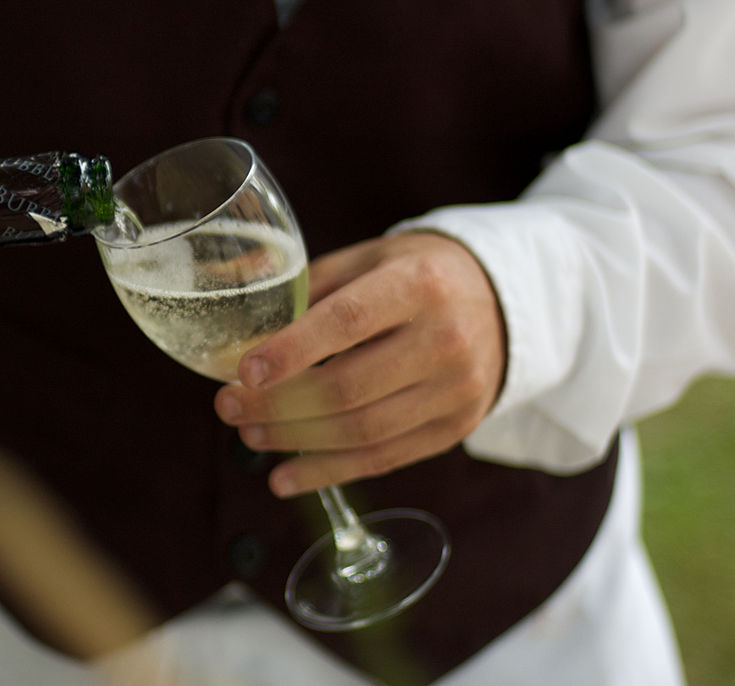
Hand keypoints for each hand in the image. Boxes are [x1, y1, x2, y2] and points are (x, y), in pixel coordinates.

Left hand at [213, 232, 506, 495]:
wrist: (505, 301)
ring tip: (250, 436)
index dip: (291, 351)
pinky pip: (383, 460)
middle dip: (277, 405)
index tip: (243, 372)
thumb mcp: (370, 258)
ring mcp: (455, 390)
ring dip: (295, 441)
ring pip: (362, 432)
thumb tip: (239, 317)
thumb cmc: (417, 275)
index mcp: (418, 285)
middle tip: (228, 408)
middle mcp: (444, 339)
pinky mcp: (456, 427)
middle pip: (348, 388)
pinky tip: (285, 477)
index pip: (347, 322)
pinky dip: (328, 473)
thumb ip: (308, 286)